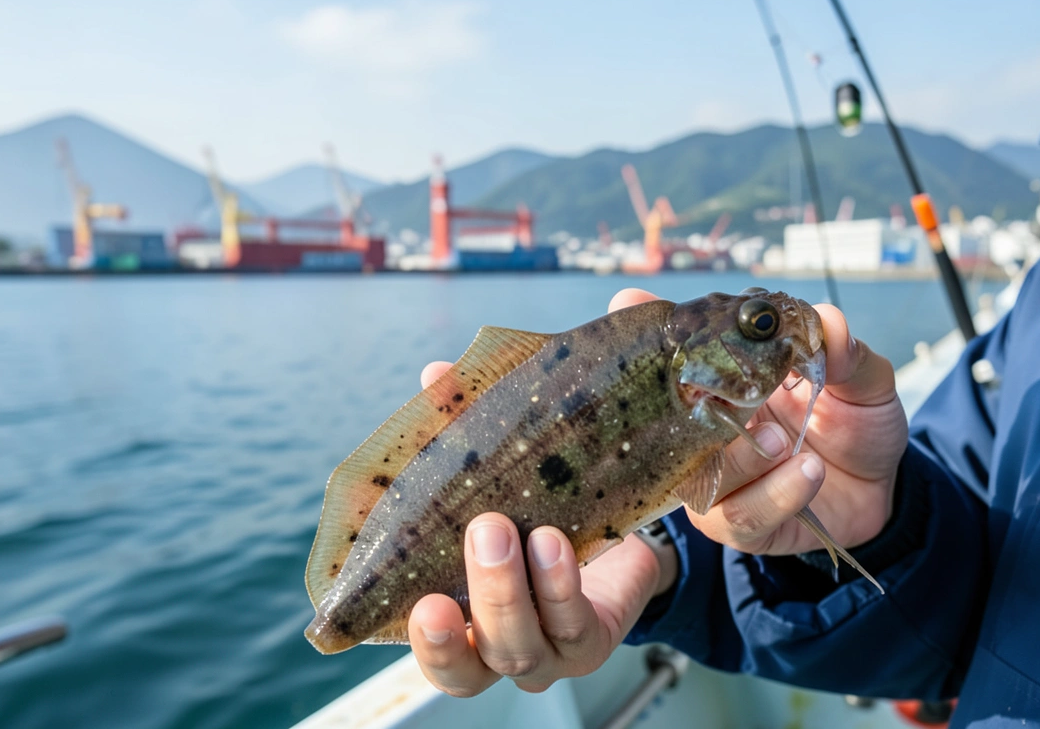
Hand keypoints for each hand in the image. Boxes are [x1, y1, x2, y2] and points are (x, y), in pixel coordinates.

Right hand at [408, 362, 675, 697]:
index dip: (425, 639)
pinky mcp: (592, 642)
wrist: (620, 528)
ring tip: (526, 531)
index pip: (432, 649)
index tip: (419, 601)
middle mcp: (499, 650)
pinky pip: (576, 627)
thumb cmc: (539, 504)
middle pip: (474, 665)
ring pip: (523, 650)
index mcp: (460, 622)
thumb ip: (462, 431)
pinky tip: (556, 545)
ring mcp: (548, 652)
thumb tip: (436, 376)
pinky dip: (562, 587)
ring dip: (517, 591)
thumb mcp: (498, 472)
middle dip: (478, 599)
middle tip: (483, 531)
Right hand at [611, 288, 906, 555]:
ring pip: (701, 478)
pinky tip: (807, 472)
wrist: (883, 485)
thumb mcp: (860, 378)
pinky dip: (775, 494)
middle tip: (729, 395)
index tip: (629, 301)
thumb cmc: (854, 423)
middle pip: (669, 423)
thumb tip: (829, 321)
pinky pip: (742, 516)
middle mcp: (710, 435)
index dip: (649, 336)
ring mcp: (721, 482)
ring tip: (781, 442)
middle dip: (688, 407)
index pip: (677, 358)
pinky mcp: (744, 525)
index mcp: (725, 387)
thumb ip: (844, 353)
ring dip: (741, 459)